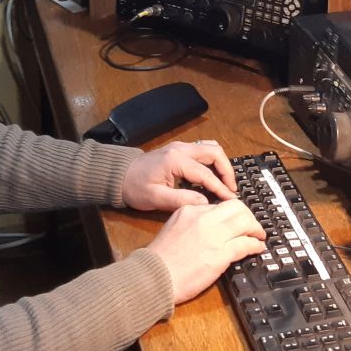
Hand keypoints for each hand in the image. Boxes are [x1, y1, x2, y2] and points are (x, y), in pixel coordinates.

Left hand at [120, 139, 238, 211]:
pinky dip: (213, 161)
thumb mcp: (155, 198)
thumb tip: (205, 203)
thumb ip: (181, 200)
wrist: (118, 175)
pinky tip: (213, 176)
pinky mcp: (179, 150)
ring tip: (225, 183)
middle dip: (227, 171)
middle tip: (231, 190)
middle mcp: (181, 149)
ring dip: (221, 164)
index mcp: (176, 160)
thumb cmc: (134, 187)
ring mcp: (181, 147)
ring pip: (211, 148)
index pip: (206, 174)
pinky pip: (203, 150)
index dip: (221, 188)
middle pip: (215, 153)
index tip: (231, 200)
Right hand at [145, 199, 267, 303]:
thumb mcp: (173, 229)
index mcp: (189, 210)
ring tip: (259, 236)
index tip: (236, 221)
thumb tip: (211, 229)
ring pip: (245, 222)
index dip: (231, 213)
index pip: (219, 205)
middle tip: (252, 226)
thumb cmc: (159, 261)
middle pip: (236, 207)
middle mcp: (203, 218)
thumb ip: (191, 224)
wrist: (154, 277)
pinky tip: (257, 248)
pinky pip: (246, 243)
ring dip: (256, 228)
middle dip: (248, 216)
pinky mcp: (221, 253)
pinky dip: (256, 245)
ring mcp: (214, 235)